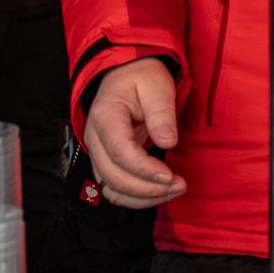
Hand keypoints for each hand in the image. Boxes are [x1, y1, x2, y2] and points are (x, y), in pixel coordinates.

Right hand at [82, 57, 185, 207]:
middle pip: (113, 176)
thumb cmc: (142, 77)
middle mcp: (94, 137)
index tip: (170, 175)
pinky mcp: (105, 161)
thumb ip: (161, 113)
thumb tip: (168, 142)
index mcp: (106, 116)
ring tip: (174, 190)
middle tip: (179, 185)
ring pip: (111, 188)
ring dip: (142, 197)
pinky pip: (115, 187)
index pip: (120, 151)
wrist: (126, 74)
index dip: (144, 169)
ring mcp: (97, 152)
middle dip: (147, 188)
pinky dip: (135, 196)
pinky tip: (159, 192)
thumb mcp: (157, 86)